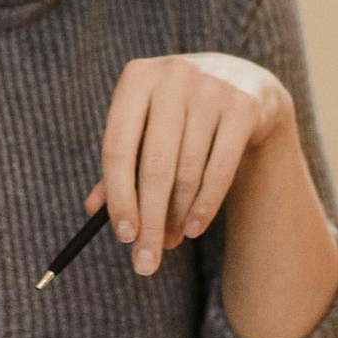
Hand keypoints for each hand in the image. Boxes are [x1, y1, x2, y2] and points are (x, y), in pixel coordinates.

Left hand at [92, 54, 295, 276]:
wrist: (244, 84)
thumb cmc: (181, 114)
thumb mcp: (147, 128)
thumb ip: (122, 163)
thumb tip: (93, 210)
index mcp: (137, 77)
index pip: (118, 147)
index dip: (119, 197)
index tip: (123, 237)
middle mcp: (173, 76)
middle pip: (155, 166)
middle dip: (150, 221)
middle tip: (145, 261)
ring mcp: (211, 88)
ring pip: (189, 172)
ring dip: (177, 218)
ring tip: (170, 242)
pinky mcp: (243, 107)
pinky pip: (220, 170)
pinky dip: (205, 206)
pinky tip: (194, 228)